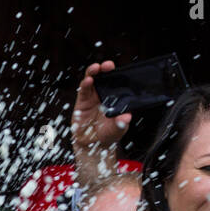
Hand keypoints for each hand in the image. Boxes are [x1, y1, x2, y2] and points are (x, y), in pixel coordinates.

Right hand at [73, 61, 130, 181]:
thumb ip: (121, 123)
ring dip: (93, 72)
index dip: (118, 74)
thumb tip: (127, 117)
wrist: (93, 144)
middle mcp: (104, 94)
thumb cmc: (108, 135)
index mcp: (115, 97)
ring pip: (92, 79)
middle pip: (104, 77)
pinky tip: (88, 80)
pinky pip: (83, 90)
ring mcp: (92, 96)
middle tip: (108, 65)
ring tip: (96, 68)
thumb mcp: (117, 130)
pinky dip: (85, 84)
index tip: (121, 70)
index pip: (116, 81)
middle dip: (105, 69)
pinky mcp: (82, 101)